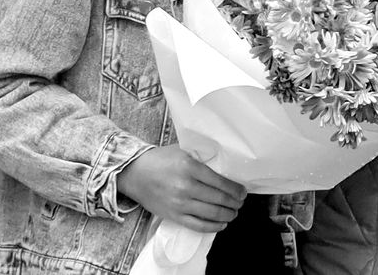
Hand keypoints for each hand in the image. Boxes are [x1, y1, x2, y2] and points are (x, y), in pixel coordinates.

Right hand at [117, 146, 246, 232]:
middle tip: (241, 201)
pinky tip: (222, 224)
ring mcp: (179, 203)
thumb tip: (225, 164)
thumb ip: (202, 157)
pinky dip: (212, 227)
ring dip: (227, 214)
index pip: (220, 181)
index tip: (243, 191)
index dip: (235, 189)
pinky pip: (197, 225)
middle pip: (219, 198)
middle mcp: (185, 187)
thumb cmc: (160, 159)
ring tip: (234, 212)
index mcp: (190, 167)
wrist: (134, 173)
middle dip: (234, 202)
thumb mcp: (184, 151)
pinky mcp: (173, 215)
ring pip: (211, 213)